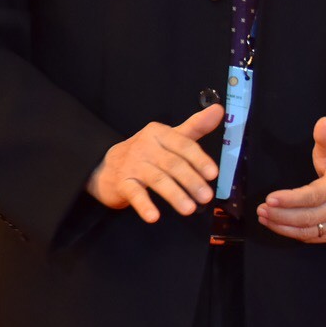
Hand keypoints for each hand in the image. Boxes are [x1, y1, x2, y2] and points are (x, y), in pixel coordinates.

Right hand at [86, 103, 223, 222]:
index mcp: (159, 133)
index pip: (183, 145)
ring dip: (175, 195)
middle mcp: (145, 147)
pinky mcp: (121, 183)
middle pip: (172, 164)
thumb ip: (195, 126)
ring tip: (189, 209)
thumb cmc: (147, 152)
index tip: (213, 174)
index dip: (199, 160)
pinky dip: (144, 205)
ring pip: (157, 179)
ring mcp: (132, 165)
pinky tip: (154, 217)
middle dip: (191, 181)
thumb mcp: (170, 137)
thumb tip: (219, 110)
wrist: (106, 165)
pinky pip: (134, 194)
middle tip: (206, 197)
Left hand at [256, 118, 325, 243]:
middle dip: (281, 214)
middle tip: (261, 209)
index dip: (291, 199)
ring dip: (282, 226)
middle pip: (308, 216)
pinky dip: (292, 233)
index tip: (270, 198)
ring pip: (308, 230)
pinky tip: (278, 225)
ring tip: (264, 217)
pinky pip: (311, 237)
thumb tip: (323, 122)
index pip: (314, 195)